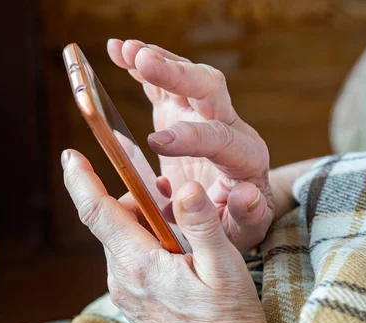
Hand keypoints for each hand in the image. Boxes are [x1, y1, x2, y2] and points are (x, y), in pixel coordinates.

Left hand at [62, 149, 273, 322]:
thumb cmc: (228, 322)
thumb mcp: (225, 268)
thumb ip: (203, 225)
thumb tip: (185, 187)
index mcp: (139, 264)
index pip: (98, 212)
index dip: (81, 179)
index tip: (70, 155)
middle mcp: (121, 277)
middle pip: (112, 220)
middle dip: (136, 199)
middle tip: (173, 195)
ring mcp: (124, 291)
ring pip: (120, 238)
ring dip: (143, 221)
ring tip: (182, 228)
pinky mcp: (132, 300)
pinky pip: (127, 257)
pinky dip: (143, 241)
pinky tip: (174, 252)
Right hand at [107, 39, 273, 250]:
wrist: (231, 208)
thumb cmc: (237, 222)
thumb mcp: (246, 230)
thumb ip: (247, 214)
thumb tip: (244, 194)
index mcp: (245, 157)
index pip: (221, 137)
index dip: (190, 136)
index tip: (156, 141)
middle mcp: (228, 126)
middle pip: (208, 89)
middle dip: (176, 74)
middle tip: (144, 61)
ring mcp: (203, 115)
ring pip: (186, 77)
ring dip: (156, 60)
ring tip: (124, 50)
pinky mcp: (181, 112)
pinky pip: (163, 84)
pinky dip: (141, 67)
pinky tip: (118, 52)